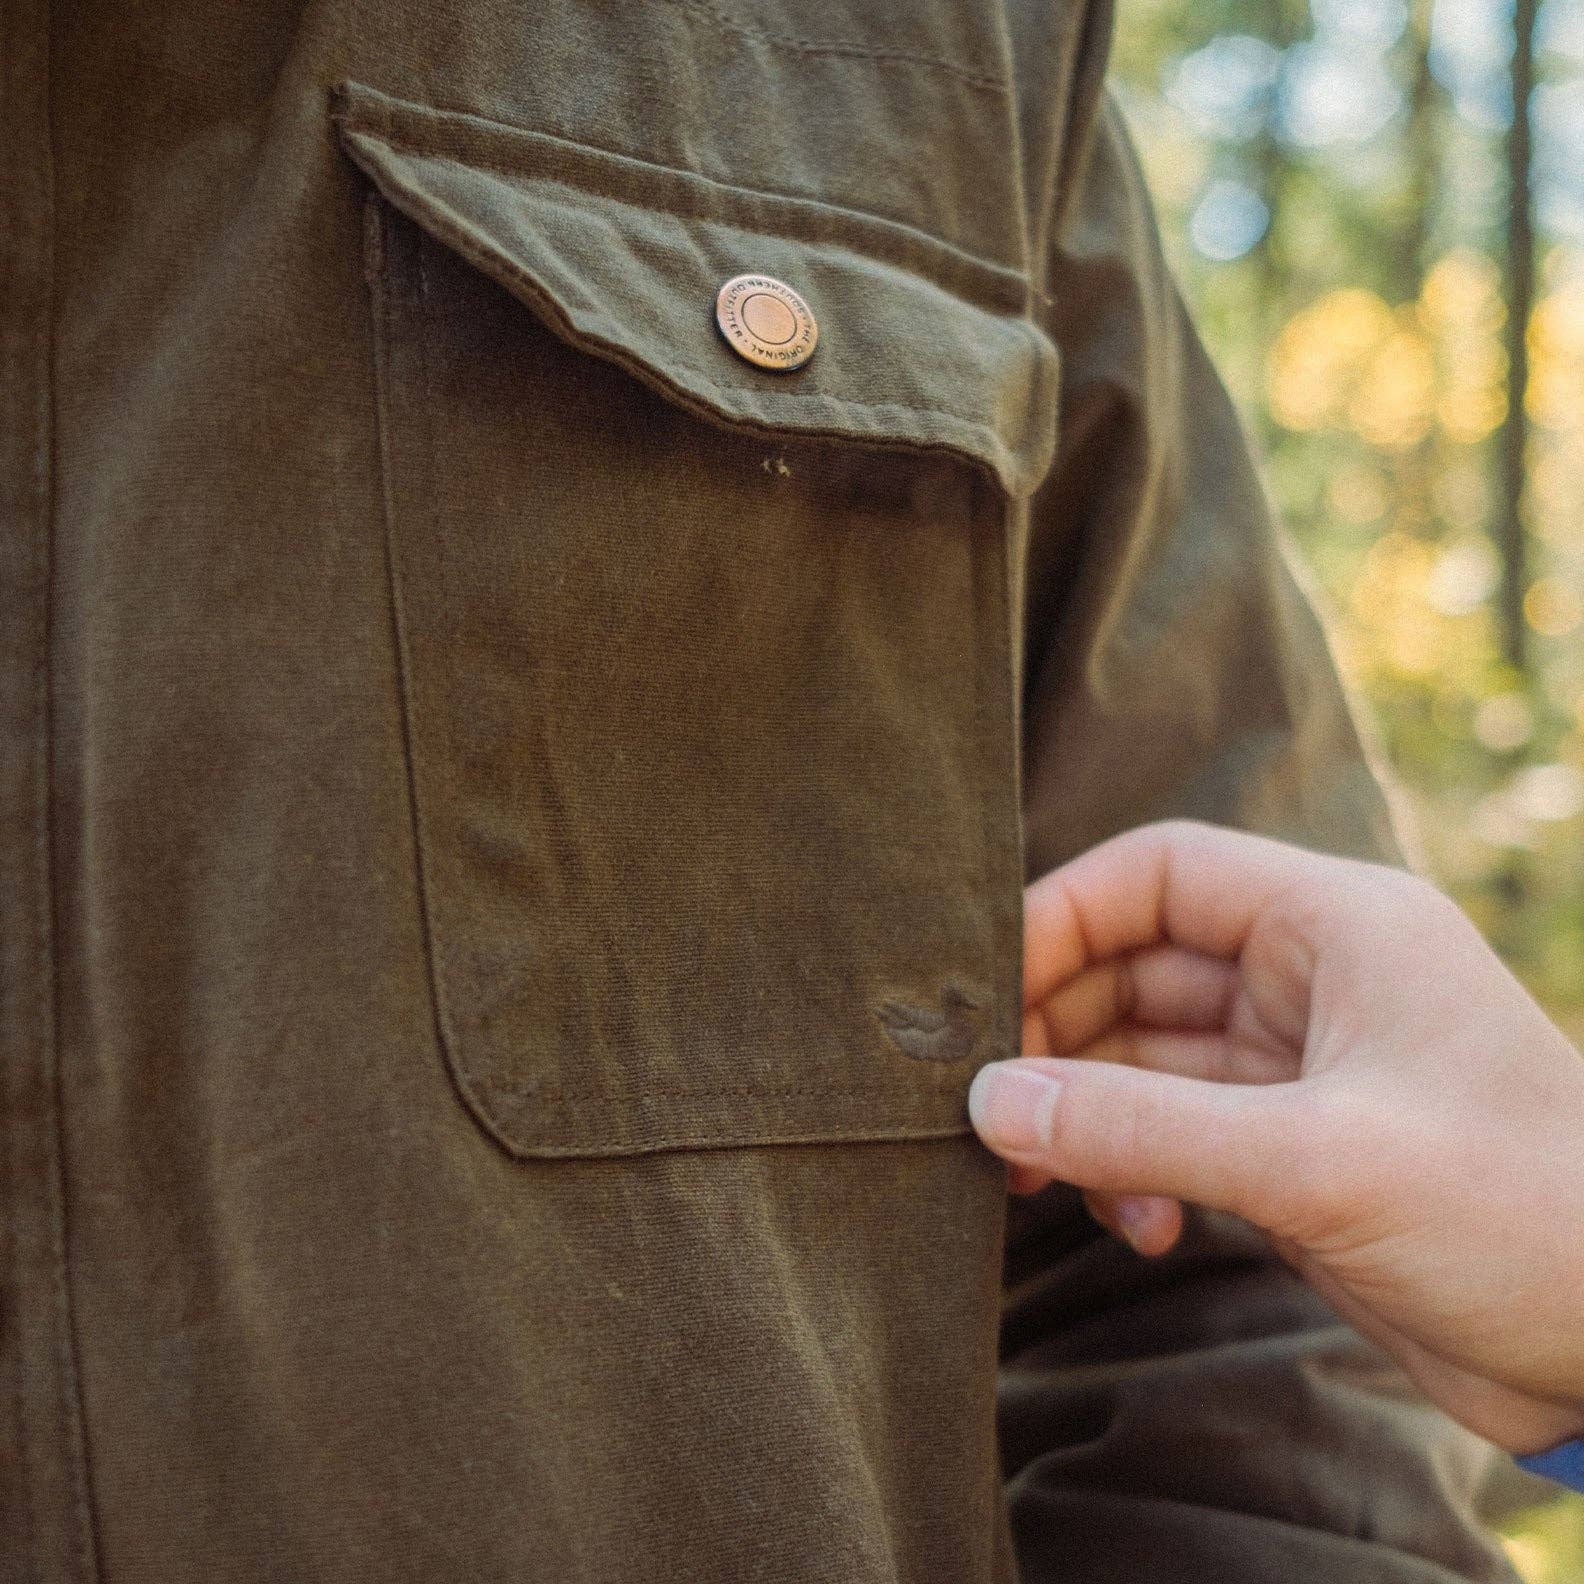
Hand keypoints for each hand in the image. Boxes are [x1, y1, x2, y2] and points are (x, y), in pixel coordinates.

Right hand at [968, 820, 1583, 1454]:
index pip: (1156, 874)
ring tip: (1054, 1183)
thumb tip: (988, 1101)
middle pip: (1131, 966)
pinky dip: (1131, 1169)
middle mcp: (1308, 980)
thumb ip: (1139, 1125)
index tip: (984, 998)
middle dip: (1056, 1034)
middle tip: (994, 1111)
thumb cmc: (1523, 1215)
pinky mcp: (1290, 1151)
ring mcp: (1296, 1068)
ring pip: (1140, 1056)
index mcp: (1333, 926)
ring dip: (1086, 1113)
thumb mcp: (1317, 1161)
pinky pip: (1168, 1130)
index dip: (1059, 917)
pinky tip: (1143, 1228)